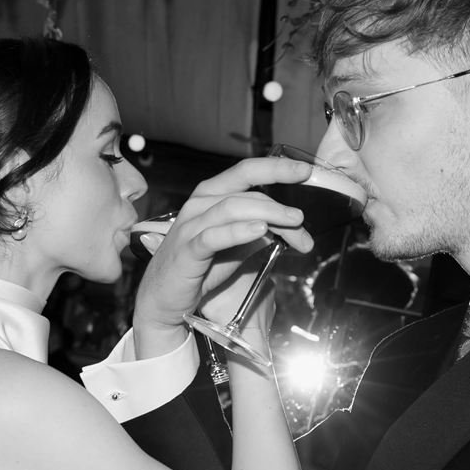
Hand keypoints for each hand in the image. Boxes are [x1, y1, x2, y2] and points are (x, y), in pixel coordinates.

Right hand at [133, 156, 314, 356]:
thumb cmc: (200, 269)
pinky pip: (214, 236)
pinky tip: (261, 230)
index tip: (304, 171)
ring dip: (268, 213)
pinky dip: (239, 230)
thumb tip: (294, 225)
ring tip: (294, 223)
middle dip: (279, 205)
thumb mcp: (237, 245)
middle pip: (244, 191)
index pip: (245, 172)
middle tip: (303, 220)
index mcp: (211, 197)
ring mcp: (190, 226)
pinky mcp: (186, 250)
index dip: (276, 168)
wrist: (165, 301)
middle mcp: (199, 204)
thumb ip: (261, 230)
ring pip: (232, 208)